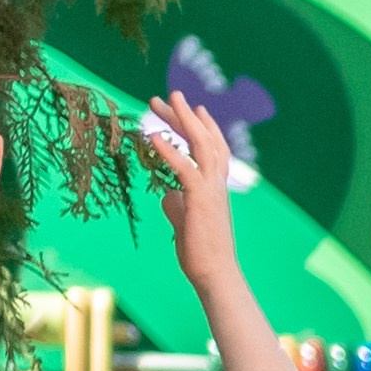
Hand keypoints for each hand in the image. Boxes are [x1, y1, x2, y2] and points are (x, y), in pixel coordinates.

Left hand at [146, 91, 243, 296]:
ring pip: (200, 145)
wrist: (215, 275)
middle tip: (170, 95)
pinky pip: (184, 168)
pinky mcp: (200, 199)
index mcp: (215, 188)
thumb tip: (167, 194)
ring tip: (161, 101)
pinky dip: (169, 150)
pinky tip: (153, 136)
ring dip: (180, 120)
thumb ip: (177, 205)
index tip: (195, 109)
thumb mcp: (185, 223)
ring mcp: (211, 190)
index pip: (214, 149)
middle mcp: (217, 184)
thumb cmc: (202, 254)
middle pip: (205, 139)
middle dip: (187, 115)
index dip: (206, 127)